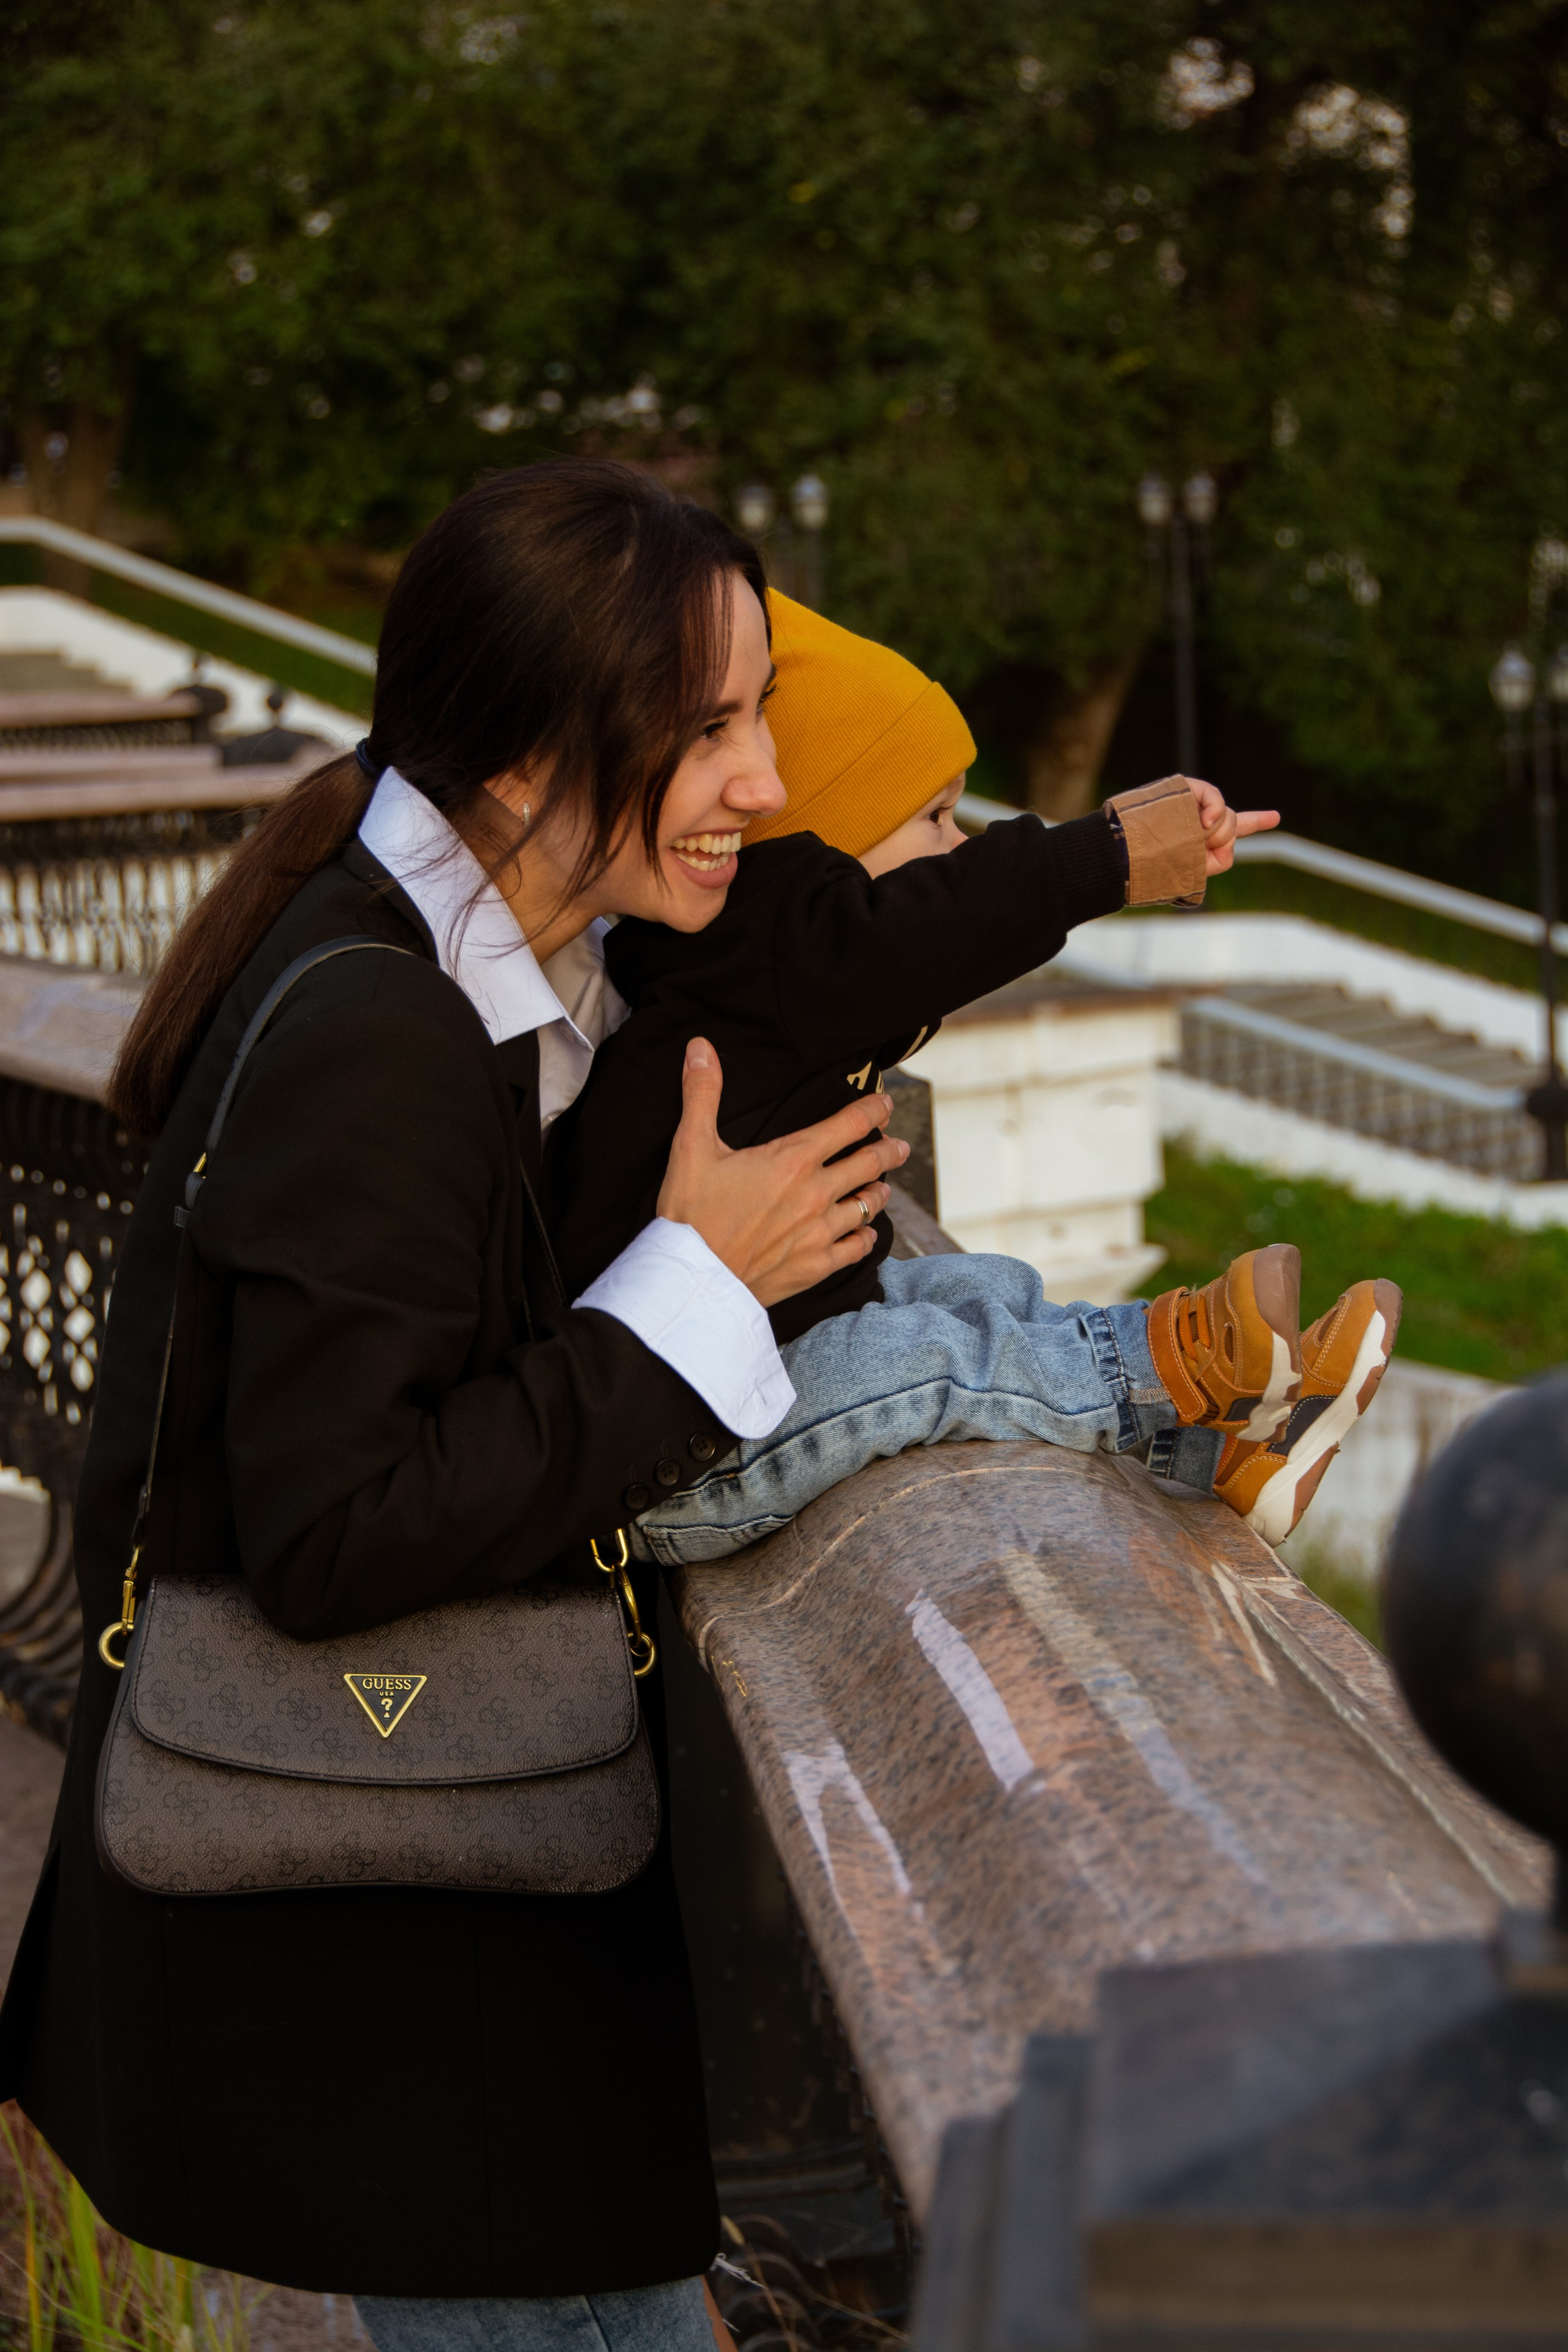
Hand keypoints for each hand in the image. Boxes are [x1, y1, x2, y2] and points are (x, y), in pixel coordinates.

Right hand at [657, 1038, 909, 1307]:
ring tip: (883, 1187)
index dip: (873, 1110)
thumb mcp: (690, 1147)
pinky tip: (867, 1234)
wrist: (692, 1280)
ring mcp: (820, 1232)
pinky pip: (856, 1248)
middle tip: (900, 1146)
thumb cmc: (689, 1212)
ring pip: (867, 1206)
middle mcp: (817, 1193)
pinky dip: (866, 1237)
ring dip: (879, 1192)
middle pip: (869, 1164)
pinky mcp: (815, 1266)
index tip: (885, 1104)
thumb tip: (700, 1046)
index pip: (849, 1125)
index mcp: (793, 1159)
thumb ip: (701, 1093)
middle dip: (889, 1150)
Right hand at [1175, 776, 1279, 874]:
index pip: (1236, 827)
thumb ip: (1225, 857)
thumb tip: (1218, 824)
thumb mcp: (1203, 871)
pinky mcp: (1187, 787)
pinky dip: (1214, 811)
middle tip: (1195, 846)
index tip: (1275, 817)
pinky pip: (1215, 797)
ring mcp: (1195, 801)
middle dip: (1220, 839)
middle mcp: (1203, 816)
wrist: (1138, 851)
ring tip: (1183, 838)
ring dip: (1211, 833)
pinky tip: (1203, 822)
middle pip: (1233, 826)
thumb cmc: (1166, 864)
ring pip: (1227, 817)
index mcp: (1207, 835)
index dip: (1256, 821)